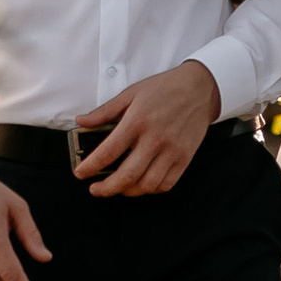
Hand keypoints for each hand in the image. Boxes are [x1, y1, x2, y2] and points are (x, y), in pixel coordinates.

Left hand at [74, 58, 220, 196]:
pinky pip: (166, 184)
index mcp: (137, 121)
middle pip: (127, 175)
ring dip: (128, 191)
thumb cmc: (164, 89)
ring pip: (147, 184)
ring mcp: (172, 151)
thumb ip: (105, 111)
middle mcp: (155, 139)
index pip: (108, 152)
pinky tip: (142, 184)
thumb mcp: (131, 93)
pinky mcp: (185, 158)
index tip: (81, 173)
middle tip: (96, 189)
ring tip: (118, 187)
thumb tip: (82, 121)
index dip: (90, 167)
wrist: (199, 88)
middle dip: (106, 189)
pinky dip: (151, 189)